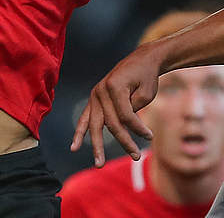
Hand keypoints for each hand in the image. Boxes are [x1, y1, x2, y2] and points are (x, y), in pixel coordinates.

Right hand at [72, 45, 163, 165]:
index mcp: (114, 86)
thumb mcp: (146, 93)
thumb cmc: (147, 76)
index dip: (138, 128)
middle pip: (109, 123)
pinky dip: (80, 132)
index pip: (125, 116)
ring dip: (96, 145)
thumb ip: (132, 111)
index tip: (150, 136)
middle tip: (136, 157)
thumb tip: (121, 128)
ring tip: (99, 164)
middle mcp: (101, 90)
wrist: (141, 60)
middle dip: (122, 141)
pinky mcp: (94, 97)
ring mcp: (95, 94)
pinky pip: (85, 117)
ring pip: (95, 124)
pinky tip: (73, 147)